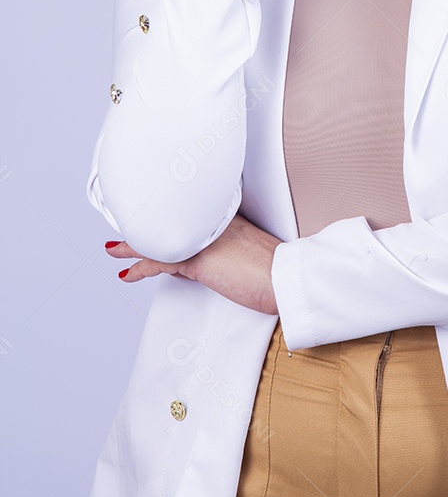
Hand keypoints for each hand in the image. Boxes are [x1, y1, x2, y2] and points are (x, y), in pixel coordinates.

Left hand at [105, 214, 281, 314]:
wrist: (284, 278)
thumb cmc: (276, 270)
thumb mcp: (250, 256)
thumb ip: (228, 255)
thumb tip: (208, 266)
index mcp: (228, 219)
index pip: (192, 218)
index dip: (171, 220)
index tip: (157, 219)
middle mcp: (213, 224)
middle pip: (172, 222)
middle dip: (148, 226)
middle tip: (128, 227)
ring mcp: (205, 239)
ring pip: (160, 240)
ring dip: (134, 246)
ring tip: (115, 248)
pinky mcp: (198, 259)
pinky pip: (160, 263)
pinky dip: (140, 268)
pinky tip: (127, 272)